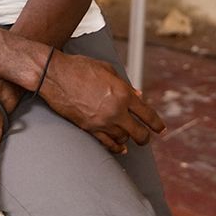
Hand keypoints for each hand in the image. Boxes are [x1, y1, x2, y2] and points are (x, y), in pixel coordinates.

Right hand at [37, 51, 164, 153]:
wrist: (55, 75)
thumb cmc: (81, 68)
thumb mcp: (108, 70)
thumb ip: (125, 85)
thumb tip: (138, 95)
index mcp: (123, 93)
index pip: (147, 114)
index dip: (156, 124)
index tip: (160, 129)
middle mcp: (115, 110)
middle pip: (138, 133)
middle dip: (145, 138)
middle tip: (146, 138)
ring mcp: (102, 121)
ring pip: (122, 139)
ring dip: (127, 139)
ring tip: (128, 137)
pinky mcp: (89, 128)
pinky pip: (106, 143)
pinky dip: (115, 147)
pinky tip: (119, 147)